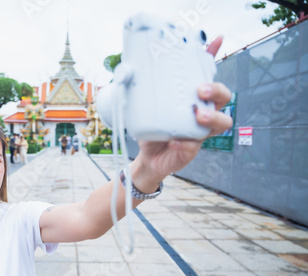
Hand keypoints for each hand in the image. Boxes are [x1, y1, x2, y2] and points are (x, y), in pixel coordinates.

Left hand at [132, 36, 232, 188]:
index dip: (214, 58)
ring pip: (221, 123)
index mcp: (194, 99)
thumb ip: (142, 90)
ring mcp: (199, 132)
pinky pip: (195, 147)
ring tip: (197, 115)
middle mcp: (202, 113)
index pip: (208, 74)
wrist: (148, 157)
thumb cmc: (152, 128)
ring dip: (212, 117)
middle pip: (224, 98)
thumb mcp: (145, 105)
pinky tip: (174, 142)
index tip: (216, 40)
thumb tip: (128, 69)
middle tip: (199, 90)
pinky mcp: (191, 150)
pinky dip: (185, 144)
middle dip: (216, 90)